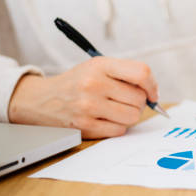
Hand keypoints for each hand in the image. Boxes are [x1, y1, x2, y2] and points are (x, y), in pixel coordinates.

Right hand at [8, 57, 158, 138]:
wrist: (42, 99)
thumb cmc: (78, 82)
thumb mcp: (98, 67)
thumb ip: (126, 74)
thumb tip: (153, 92)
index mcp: (100, 65)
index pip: (141, 73)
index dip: (152, 85)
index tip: (152, 93)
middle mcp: (94, 84)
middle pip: (139, 98)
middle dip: (138, 102)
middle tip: (125, 101)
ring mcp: (88, 107)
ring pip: (132, 116)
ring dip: (129, 115)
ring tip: (116, 109)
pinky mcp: (85, 126)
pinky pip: (119, 130)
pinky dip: (117, 126)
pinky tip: (106, 119)